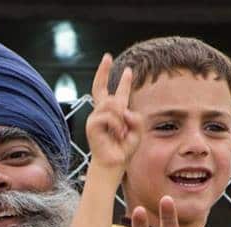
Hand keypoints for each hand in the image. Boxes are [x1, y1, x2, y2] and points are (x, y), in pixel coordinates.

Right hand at [85, 55, 140, 171]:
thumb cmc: (123, 151)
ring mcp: (95, 117)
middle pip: (100, 88)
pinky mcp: (92, 124)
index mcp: (114, 114)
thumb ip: (135, 117)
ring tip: (122, 133)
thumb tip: (123, 110)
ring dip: (121, 118)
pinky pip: (110, 116)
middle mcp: (102, 113)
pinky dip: (117, 126)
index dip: (119, 79)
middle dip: (104, 72)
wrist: (113, 165)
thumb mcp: (137, 131)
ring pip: (112, 104)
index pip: (114, 93)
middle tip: (108, 58)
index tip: (121, 65)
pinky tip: (117, 135)